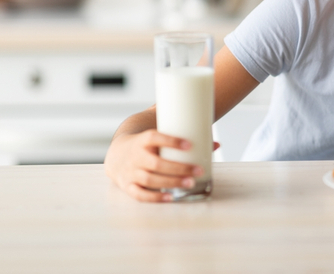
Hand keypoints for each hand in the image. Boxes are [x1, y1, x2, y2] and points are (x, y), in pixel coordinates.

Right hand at [104, 129, 219, 202]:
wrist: (117, 155)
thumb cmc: (148, 145)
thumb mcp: (160, 138)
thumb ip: (184, 140)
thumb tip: (215, 144)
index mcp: (142, 140)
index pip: (154, 137)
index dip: (171, 141)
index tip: (189, 145)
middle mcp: (135, 156)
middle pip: (156, 163)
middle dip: (179, 168)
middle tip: (199, 170)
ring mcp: (131, 173)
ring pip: (150, 180)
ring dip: (172, 182)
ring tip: (191, 183)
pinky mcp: (128, 186)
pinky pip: (141, 194)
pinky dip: (155, 197)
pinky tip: (171, 197)